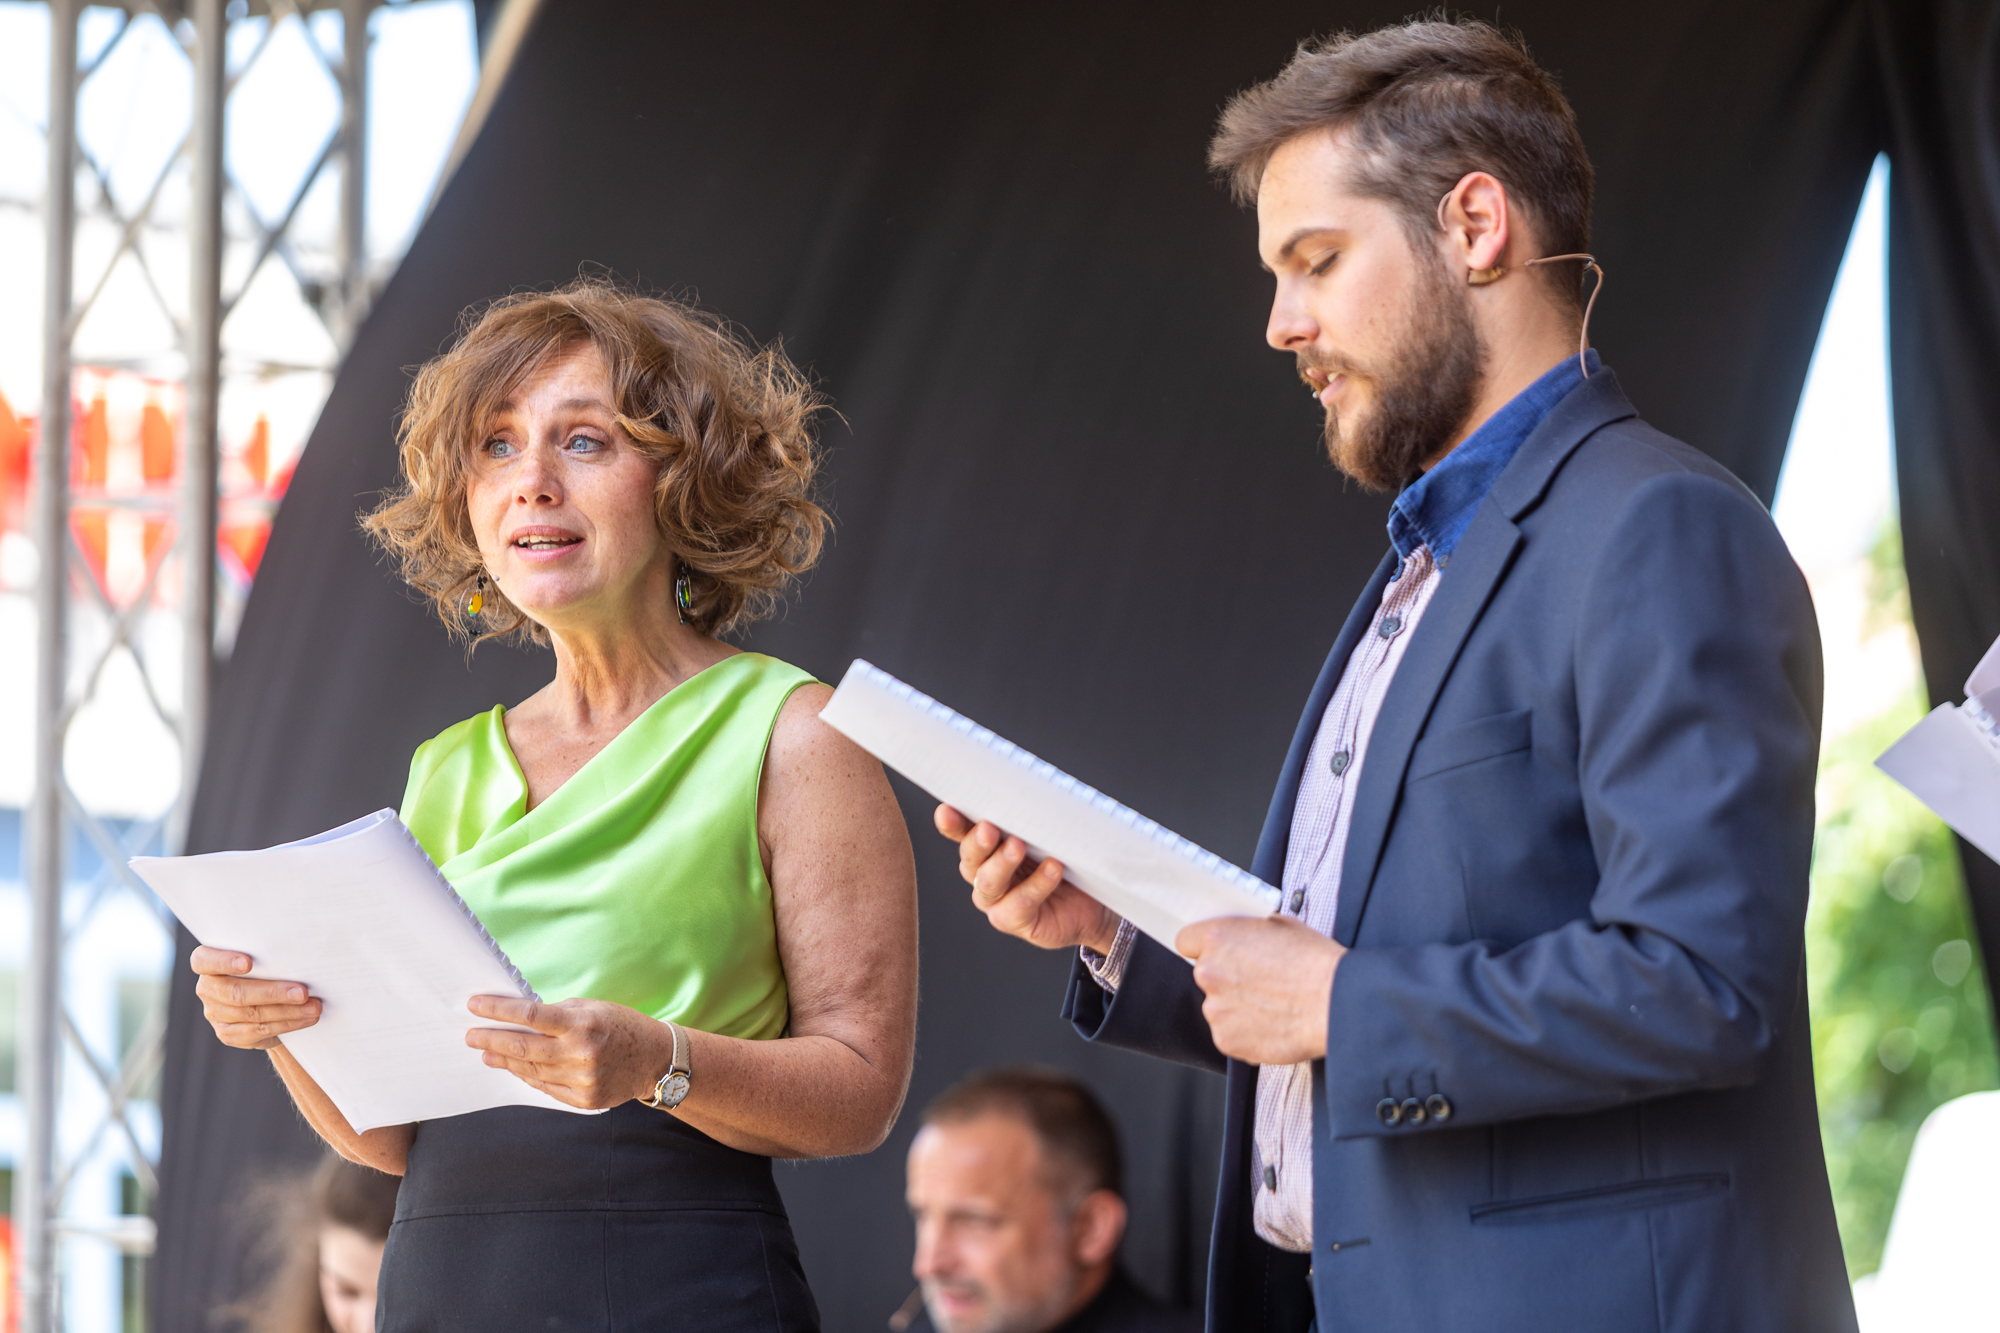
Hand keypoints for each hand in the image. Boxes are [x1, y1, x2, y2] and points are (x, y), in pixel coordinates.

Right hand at [192, 946, 322, 1049]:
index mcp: (208, 963)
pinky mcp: (228, 1034)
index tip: (247, 963)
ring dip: (288, 1011)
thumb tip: (303, 955)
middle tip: (303, 992)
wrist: (270, 1001)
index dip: (223, 961)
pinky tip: (306, 1019)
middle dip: (273, 993)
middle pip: (236, 992)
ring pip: (251, 1013)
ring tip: (314, 1007)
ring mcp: (215, 1013)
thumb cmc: (270, 967)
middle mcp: (207, 988)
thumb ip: (270, 955)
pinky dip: (287, 1024)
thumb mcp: (266, 957)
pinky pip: (258, 1031)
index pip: (203, 960)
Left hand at [466, 996, 673, 1109]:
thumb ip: (558, 1014)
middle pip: (522, 1046)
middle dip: (491, 1039)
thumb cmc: (622, 1026)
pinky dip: (526, 1075)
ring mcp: (581, 1080)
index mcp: (583, 1024)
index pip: (530, 1015)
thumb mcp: (593, 1008)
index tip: (475, 1005)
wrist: (656, 1060)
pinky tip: (513, 1066)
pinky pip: (545, 1087)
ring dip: (504, 1060)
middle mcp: (580, 1054)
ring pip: (530, 1069)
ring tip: (486, 1051)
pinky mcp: (583, 1099)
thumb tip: (519, 1017)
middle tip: (470, 1035)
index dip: (498, 1010)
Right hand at [935, 805, 1119, 953]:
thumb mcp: (1051, 834)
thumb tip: (1034, 790)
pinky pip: (1020, 904)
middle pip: (970, 858)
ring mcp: (996, 901)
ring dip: (1002, 862)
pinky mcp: (1015, 921)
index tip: (946, 809)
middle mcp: (983, 873)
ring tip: (1019, 846)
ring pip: (989, 882)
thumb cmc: (1068, 862)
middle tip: (989, 828)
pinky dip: (1037, 885)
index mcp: (986, 847)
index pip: (963, 831)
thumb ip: (1035, 818)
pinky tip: (1053, 870)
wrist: (1092, 905)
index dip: (952, 822)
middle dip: (978, 842)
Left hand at [1175, 916, 1345, 1064]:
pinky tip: (1273, 1023)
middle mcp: (1209, 973)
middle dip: (1226, 976)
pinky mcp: (1226, 1040)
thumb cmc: (1315, 962)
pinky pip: (1229, 1032)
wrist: (1336, 1004)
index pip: (1186, 940)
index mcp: (1217, 938)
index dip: (1203, 946)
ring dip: (1236, 1005)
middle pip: (1205, 974)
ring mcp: (1216, 1010)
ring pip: (1218, 1005)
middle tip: (1258, 980)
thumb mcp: (1281, 925)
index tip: (1216, 952)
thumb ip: (1248, 931)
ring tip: (1272, 1004)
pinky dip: (1246, 1031)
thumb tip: (1240, 935)